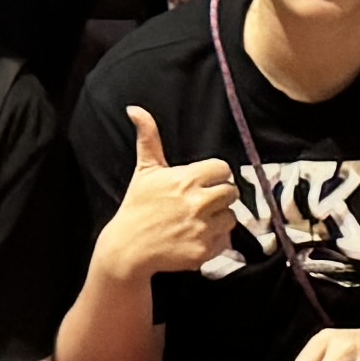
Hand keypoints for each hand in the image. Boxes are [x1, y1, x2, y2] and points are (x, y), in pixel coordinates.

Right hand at [97, 110, 238, 284]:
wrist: (128, 248)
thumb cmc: (137, 206)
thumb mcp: (145, 170)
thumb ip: (148, 137)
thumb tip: (135, 109)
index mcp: (187, 179)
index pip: (223, 169)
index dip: (215, 175)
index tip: (204, 182)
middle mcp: (197, 203)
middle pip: (231, 192)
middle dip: (219, 196)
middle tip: (201, 202)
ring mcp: (202, 228)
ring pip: (231, 217)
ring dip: (219, 219)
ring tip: (198, 220)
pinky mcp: (203, 251)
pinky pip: (224, 241)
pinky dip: (214, 240)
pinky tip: (195, 237)